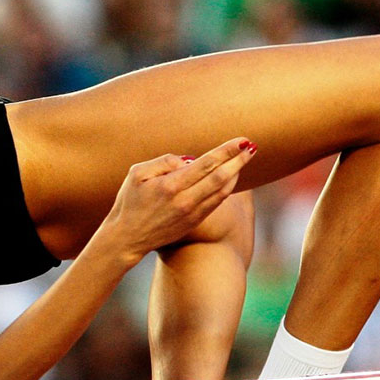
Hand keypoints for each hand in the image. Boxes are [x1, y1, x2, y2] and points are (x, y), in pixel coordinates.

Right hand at [100, 138, 254, 259]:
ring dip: (236, 173)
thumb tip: (189, 160)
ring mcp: (192, 213)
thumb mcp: (137, 174)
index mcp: (171, 185)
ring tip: (244, 159)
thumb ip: (164, 162)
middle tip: (252, 147)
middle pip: (221, 177)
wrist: (127, 238)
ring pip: (223, 191)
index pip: (207, 163)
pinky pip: (217, 202)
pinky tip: (231, 178)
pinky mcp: (194, 222)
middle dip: (239, 160)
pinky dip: (227, 188)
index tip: (242, 141)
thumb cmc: (129, 202)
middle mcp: (185, 201)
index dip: (227, 151)